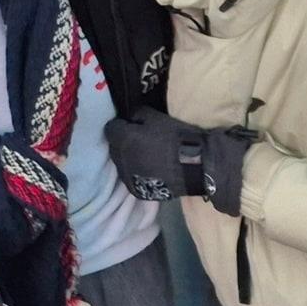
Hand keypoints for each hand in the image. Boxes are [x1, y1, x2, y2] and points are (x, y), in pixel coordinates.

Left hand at [105, 107, 254, 215]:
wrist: (196, 166)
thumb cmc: (177, 138)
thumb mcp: (156, 117)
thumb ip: (138, 114)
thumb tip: (130, 118)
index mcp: (125, 139)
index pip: (110, 128)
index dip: (120, 124)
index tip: (130, 124)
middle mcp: (121, 159)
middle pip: (114, 147)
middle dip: (122, 141)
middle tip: (139, 138)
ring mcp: (128, 177)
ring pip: (120, 163)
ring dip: (128, 157)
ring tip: (144, 155)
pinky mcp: (137, 190)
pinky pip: (129, 177)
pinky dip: (135, 172)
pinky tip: (148, 168)